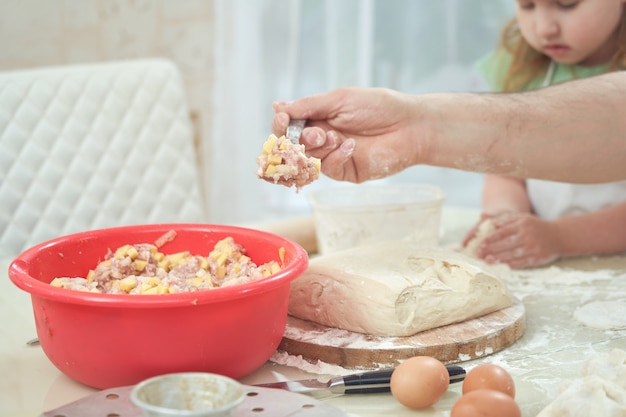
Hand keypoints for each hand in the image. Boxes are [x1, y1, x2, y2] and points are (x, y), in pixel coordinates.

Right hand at [272, 87, 419, 182]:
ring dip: (317, 148)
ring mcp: (332, 156)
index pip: (288, 125)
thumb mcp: (340, 100)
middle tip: (315, 132)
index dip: (281, 124)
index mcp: (318, 117)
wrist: (409, 126)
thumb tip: (277, 106)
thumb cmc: (378, 107)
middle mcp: (322, 138)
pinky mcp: (345, 171)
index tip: (283, 120)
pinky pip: (328, 169)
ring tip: (334, 137)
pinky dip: (334, 157)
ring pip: (307, 159)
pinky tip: (350, 147)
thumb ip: (309, 106)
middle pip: (292, 145)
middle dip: (298, 139)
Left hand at [472, 212, 561, 268]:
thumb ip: (507, 220)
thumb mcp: (523, 218)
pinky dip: (513, 264)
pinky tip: (504, 266)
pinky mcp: (538, 257)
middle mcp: (527, 235)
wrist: (559, 236)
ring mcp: (533, 247)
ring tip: (487, 260)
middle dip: (491, 249)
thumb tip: (492, 224)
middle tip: (479, 254)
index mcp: (522, 224)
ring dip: (499, 258)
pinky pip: (523, 262)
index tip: (480, 244)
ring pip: (513, 254)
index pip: (503, 232)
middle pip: (506, 243)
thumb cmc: (536, 227)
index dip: (490, 238)